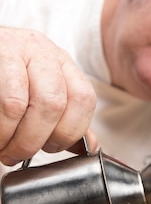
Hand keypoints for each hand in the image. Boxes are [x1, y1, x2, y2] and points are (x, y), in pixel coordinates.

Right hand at [0, 27, 96, 165]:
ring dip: (21, 138)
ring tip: (5, 149)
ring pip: (39, 103)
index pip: (84, 99)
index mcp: (62, 63)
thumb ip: (64, 119)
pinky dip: (5, 128)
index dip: (70, 132)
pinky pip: (10, 101)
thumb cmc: (4, 78)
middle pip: (59, 103)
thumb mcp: (38, 92)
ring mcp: (20, 49)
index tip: (50, 148)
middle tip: (20, 154)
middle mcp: (44, 53)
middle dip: (39, 140)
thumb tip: (89, 146)